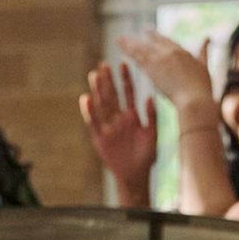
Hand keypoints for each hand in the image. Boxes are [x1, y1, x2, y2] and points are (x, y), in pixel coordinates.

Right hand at [79, 62, 155, 200]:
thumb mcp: (153, 135)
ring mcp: (109, 127)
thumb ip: (152, 117)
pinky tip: (85, 98)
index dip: (126, 80)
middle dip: (108, 81)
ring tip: (94, 75)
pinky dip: (89, 111)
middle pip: (112, 96)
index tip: (123, 64)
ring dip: (98, 91)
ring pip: (102, 106)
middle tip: (104, 64)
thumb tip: (150, 98)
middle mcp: (119, 119)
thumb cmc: (147, 156)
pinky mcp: (100, 138)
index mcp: (133, 116)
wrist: (136, 175)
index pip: (128, 93)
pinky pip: (93, 122)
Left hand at [115, 31, 215, 113]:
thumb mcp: (204, 66)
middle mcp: (170, 52)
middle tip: (133, 34)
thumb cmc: (202, 89)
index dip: (157, 37)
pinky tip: (120, 46)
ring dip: (130, 43)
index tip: (149, 32)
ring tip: (119, 39)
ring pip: (142, 48)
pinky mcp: (152, 69)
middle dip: (142, 37)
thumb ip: (203, 52)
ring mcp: (160, 59)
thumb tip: (207, 38)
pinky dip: (128, 50)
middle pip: (153, 42)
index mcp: (183, 52)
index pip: (166, 41)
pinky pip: (137, 57)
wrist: (195, 99)